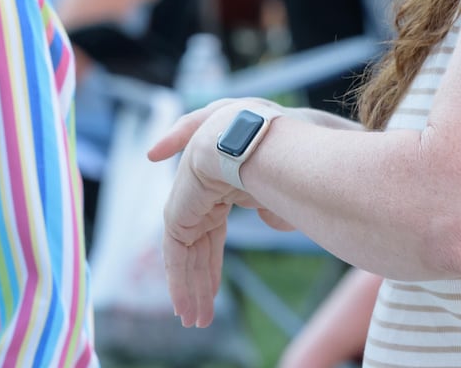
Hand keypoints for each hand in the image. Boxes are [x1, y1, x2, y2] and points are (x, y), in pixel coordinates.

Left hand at [147, 99, 291, 325]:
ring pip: (186, 252)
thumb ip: (274, 203)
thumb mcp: (282, 184)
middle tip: (202, 313)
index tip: (209, 284)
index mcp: (222, 177)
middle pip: (199, 242)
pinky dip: (181, 282)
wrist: (256, 140)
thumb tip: (272, 218)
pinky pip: (177, 255)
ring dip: (191, 288)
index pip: (212, 224)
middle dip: (201, 278)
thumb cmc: (283, 153)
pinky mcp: (177, 211)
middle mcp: (200, 185)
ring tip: (195, 321)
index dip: (210, 255)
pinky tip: (187, 308)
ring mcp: (187, 196)